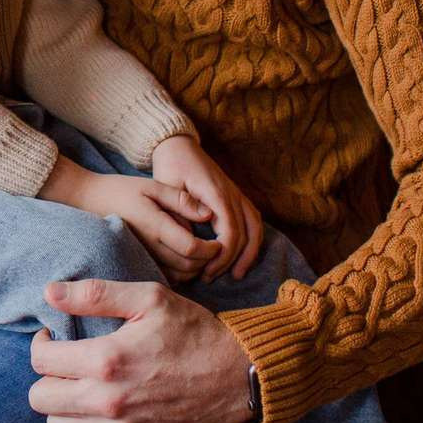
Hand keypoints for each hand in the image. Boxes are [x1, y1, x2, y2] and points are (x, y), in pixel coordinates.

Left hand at [29, 280, 252, 422]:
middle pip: (40, 399)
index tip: (56, 337)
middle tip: (66, 362)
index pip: (40, 361)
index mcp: (107, 360)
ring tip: (81, 383)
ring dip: (62, 404)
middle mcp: (109, 402)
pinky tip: (99, 407)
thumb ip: (94, 294)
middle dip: (47, 376)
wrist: (238, 377)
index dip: (42, 344)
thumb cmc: (193, 331)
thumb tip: (49, 292)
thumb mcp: (148, 298)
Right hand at [40, 161, 218, 279]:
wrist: (87, 201)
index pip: (192, 248)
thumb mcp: (152, 186)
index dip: (212, 249)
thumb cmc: (121, 189)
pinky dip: (180, 274)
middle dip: (207, 261)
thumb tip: (208, 214)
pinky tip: (183, 260)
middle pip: (188, 266)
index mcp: (155, 225)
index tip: (219, 242)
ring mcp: (142, 256)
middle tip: (215, 250)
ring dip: (195, 269)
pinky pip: (165, 276)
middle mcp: (149, 245)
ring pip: (178, 276)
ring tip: (201, 255)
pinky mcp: (137, 261)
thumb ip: (181, 200)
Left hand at [150, 134, 263, 283]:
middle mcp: (232, 194)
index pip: (230, 231)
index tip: (207, 270)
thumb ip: (180, 212)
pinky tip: (243, 254)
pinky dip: (252, 239)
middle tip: (213, 277)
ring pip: (256, 227)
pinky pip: (252, 219)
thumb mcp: (167, 187)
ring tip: (237, 274)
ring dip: (250, 252)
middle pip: (245, 233)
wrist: (178, 145)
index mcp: (216, 193)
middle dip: (233, 260)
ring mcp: (236, 194)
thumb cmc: (170, 165)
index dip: (222, 255)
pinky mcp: (235, 196)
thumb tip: (192, 240)